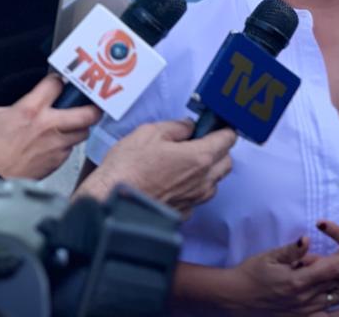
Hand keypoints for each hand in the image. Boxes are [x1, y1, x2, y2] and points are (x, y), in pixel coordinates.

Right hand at [0, 72, 100, 178]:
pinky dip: (69, 144)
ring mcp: (56, 144)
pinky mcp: (58, 161)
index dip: (58, 80)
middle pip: (88, 111)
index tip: (56, 83)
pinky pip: (72, 149)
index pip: (57, 84)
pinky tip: (60, 141)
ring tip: (75, 122)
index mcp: (31, 110)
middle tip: (89, 103)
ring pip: (84, 131)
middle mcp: (49, 125)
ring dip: (82, 126)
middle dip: (92, 105)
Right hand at [77, 122, 235, 214]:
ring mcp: (194, 200)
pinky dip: (192, 189)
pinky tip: (175, 182)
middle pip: (226, 162)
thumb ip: (176, 127)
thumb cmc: (127, 169)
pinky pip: (197, 198)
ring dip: (208, 172)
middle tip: (200, 142)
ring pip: (214, 183)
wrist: (110, 203)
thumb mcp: (150, 133)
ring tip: (185, 163)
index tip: (217, 126)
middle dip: (219, 150)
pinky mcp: (183, 213)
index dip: (224, 129)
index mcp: (199, 158)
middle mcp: (202, 182)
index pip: (228, 139)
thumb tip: (189, 126)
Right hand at [223, 236, 338, 315]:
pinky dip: (336, 313)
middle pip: (335, 285)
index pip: (330, 269)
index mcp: (297, 282)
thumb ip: (292, 251)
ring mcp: (302, 313)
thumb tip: (307, 239)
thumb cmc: (252, 273)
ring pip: (332, 301)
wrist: (235, 298)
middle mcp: (303, 300)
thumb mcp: (270, 257)